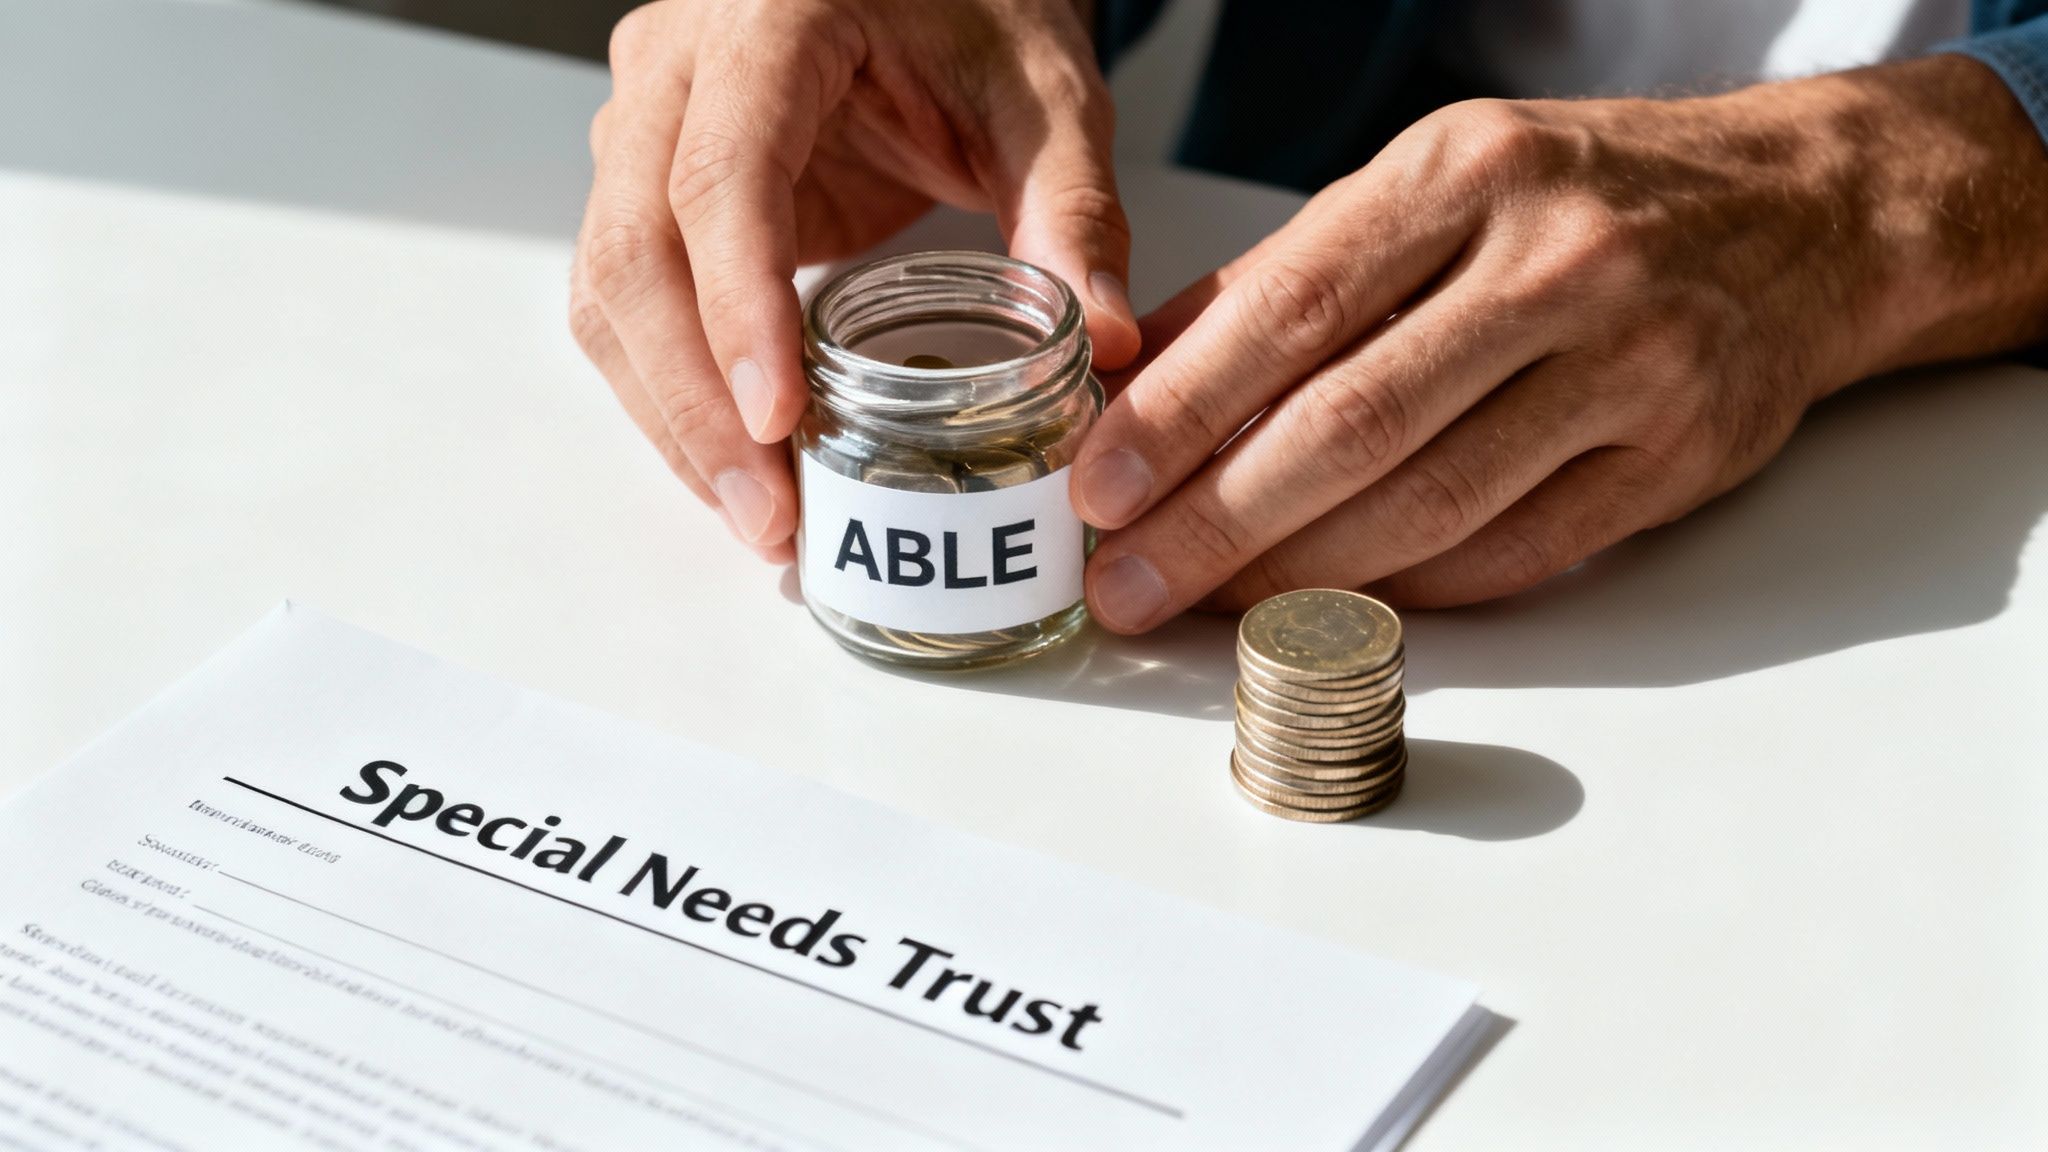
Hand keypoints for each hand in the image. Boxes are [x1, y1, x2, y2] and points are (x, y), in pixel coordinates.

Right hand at [571, 0, 1139, 561]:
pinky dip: (672, 386)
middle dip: (693, 402)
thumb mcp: (1045, 98)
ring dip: (672, 413)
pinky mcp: (650, 177)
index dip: (739, 309)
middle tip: (769, 516)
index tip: (778, 422)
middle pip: (636, 250)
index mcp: (768, 18)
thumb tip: (1104, 340)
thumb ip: (1072, 211)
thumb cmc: (978, 9)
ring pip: (609, 284)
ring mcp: (645, 119)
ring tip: (759, 514)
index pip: (722, 177)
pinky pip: (629, 295)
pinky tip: (737, 460)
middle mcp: (676, 64)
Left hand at [1071, 54, 2047, 629]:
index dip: (1181, 413)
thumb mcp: (1433, 184)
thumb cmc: (1578, 196)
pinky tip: (1328, 606)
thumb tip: (1142, 382)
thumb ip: (1288, 280)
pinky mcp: (1676, 458)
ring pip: (1431, 504)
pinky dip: (1408, 590)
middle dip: (1216, 523)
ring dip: (1298, 576)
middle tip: (1128, 583)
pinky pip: (1516, 551)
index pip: (1292, 309)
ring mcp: (1630, 365)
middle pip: (1351, 425)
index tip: (1099, 486)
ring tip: (1205, 607)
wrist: (1798, 213)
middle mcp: (1553, 262)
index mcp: (1466, 173)